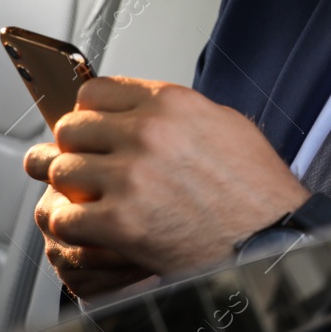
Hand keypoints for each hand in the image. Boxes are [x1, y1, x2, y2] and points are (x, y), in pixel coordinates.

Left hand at [23, 77, 309, 275]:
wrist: (270, 240)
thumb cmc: (257, 190)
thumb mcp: (228, 126)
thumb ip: (178, 112)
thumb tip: (144, 109)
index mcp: (172, 104)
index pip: (95, 91)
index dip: (89, 112)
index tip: (91, 128)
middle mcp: (147, 133)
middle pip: (71, 128)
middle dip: (75, 149)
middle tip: (84, 165)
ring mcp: (130, 177)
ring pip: (60, 170)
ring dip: (69, 188)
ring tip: (85, 199)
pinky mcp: (120, 221)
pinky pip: (63, 216)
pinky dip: (70, 226)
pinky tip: (88, 228)